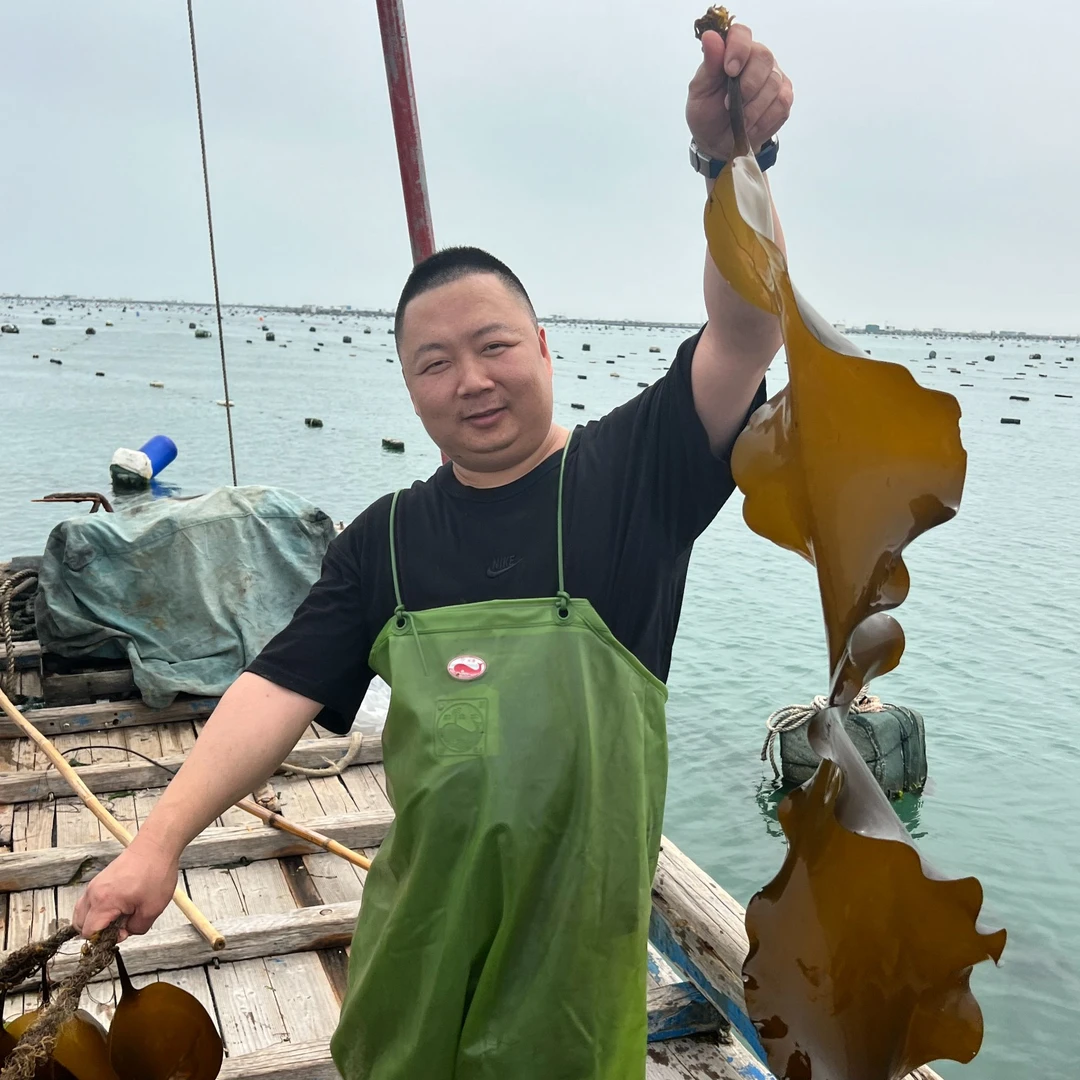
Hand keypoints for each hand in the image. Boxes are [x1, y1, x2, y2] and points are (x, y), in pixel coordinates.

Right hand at [72, 836, 178, 940]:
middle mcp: (93, 893)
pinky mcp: (100, 879)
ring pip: (82, 912)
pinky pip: (90, 901)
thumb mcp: (152, 909)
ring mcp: (94, 885)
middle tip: (121, 924)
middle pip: (80, 925)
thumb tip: (124, 932)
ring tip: (119, 915)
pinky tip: (120, 905)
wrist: (156, 845)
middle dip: (98, 931)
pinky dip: (98, 909)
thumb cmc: (155, 874)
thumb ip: (135, 928)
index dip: (105, 940)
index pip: (89, 933)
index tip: (123, 932)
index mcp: (103, 902)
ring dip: (96, 920)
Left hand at [686, 23, 793, 159]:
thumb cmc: (708, 112)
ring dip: (753, 108)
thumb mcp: (700, 91)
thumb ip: (708, 64)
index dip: (738, 49)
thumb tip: (710, 36)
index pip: (742, 34)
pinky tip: (751, 126)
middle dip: (747, 86)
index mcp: (734, 50)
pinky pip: (782, 103)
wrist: (718, 142)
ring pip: (773, 83)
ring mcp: (774, 76)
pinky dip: (764, 119)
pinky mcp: (784, 97)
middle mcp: (757, 58)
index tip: (730, 71)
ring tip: (739, 120)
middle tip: (730, 105)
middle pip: (764, 58)